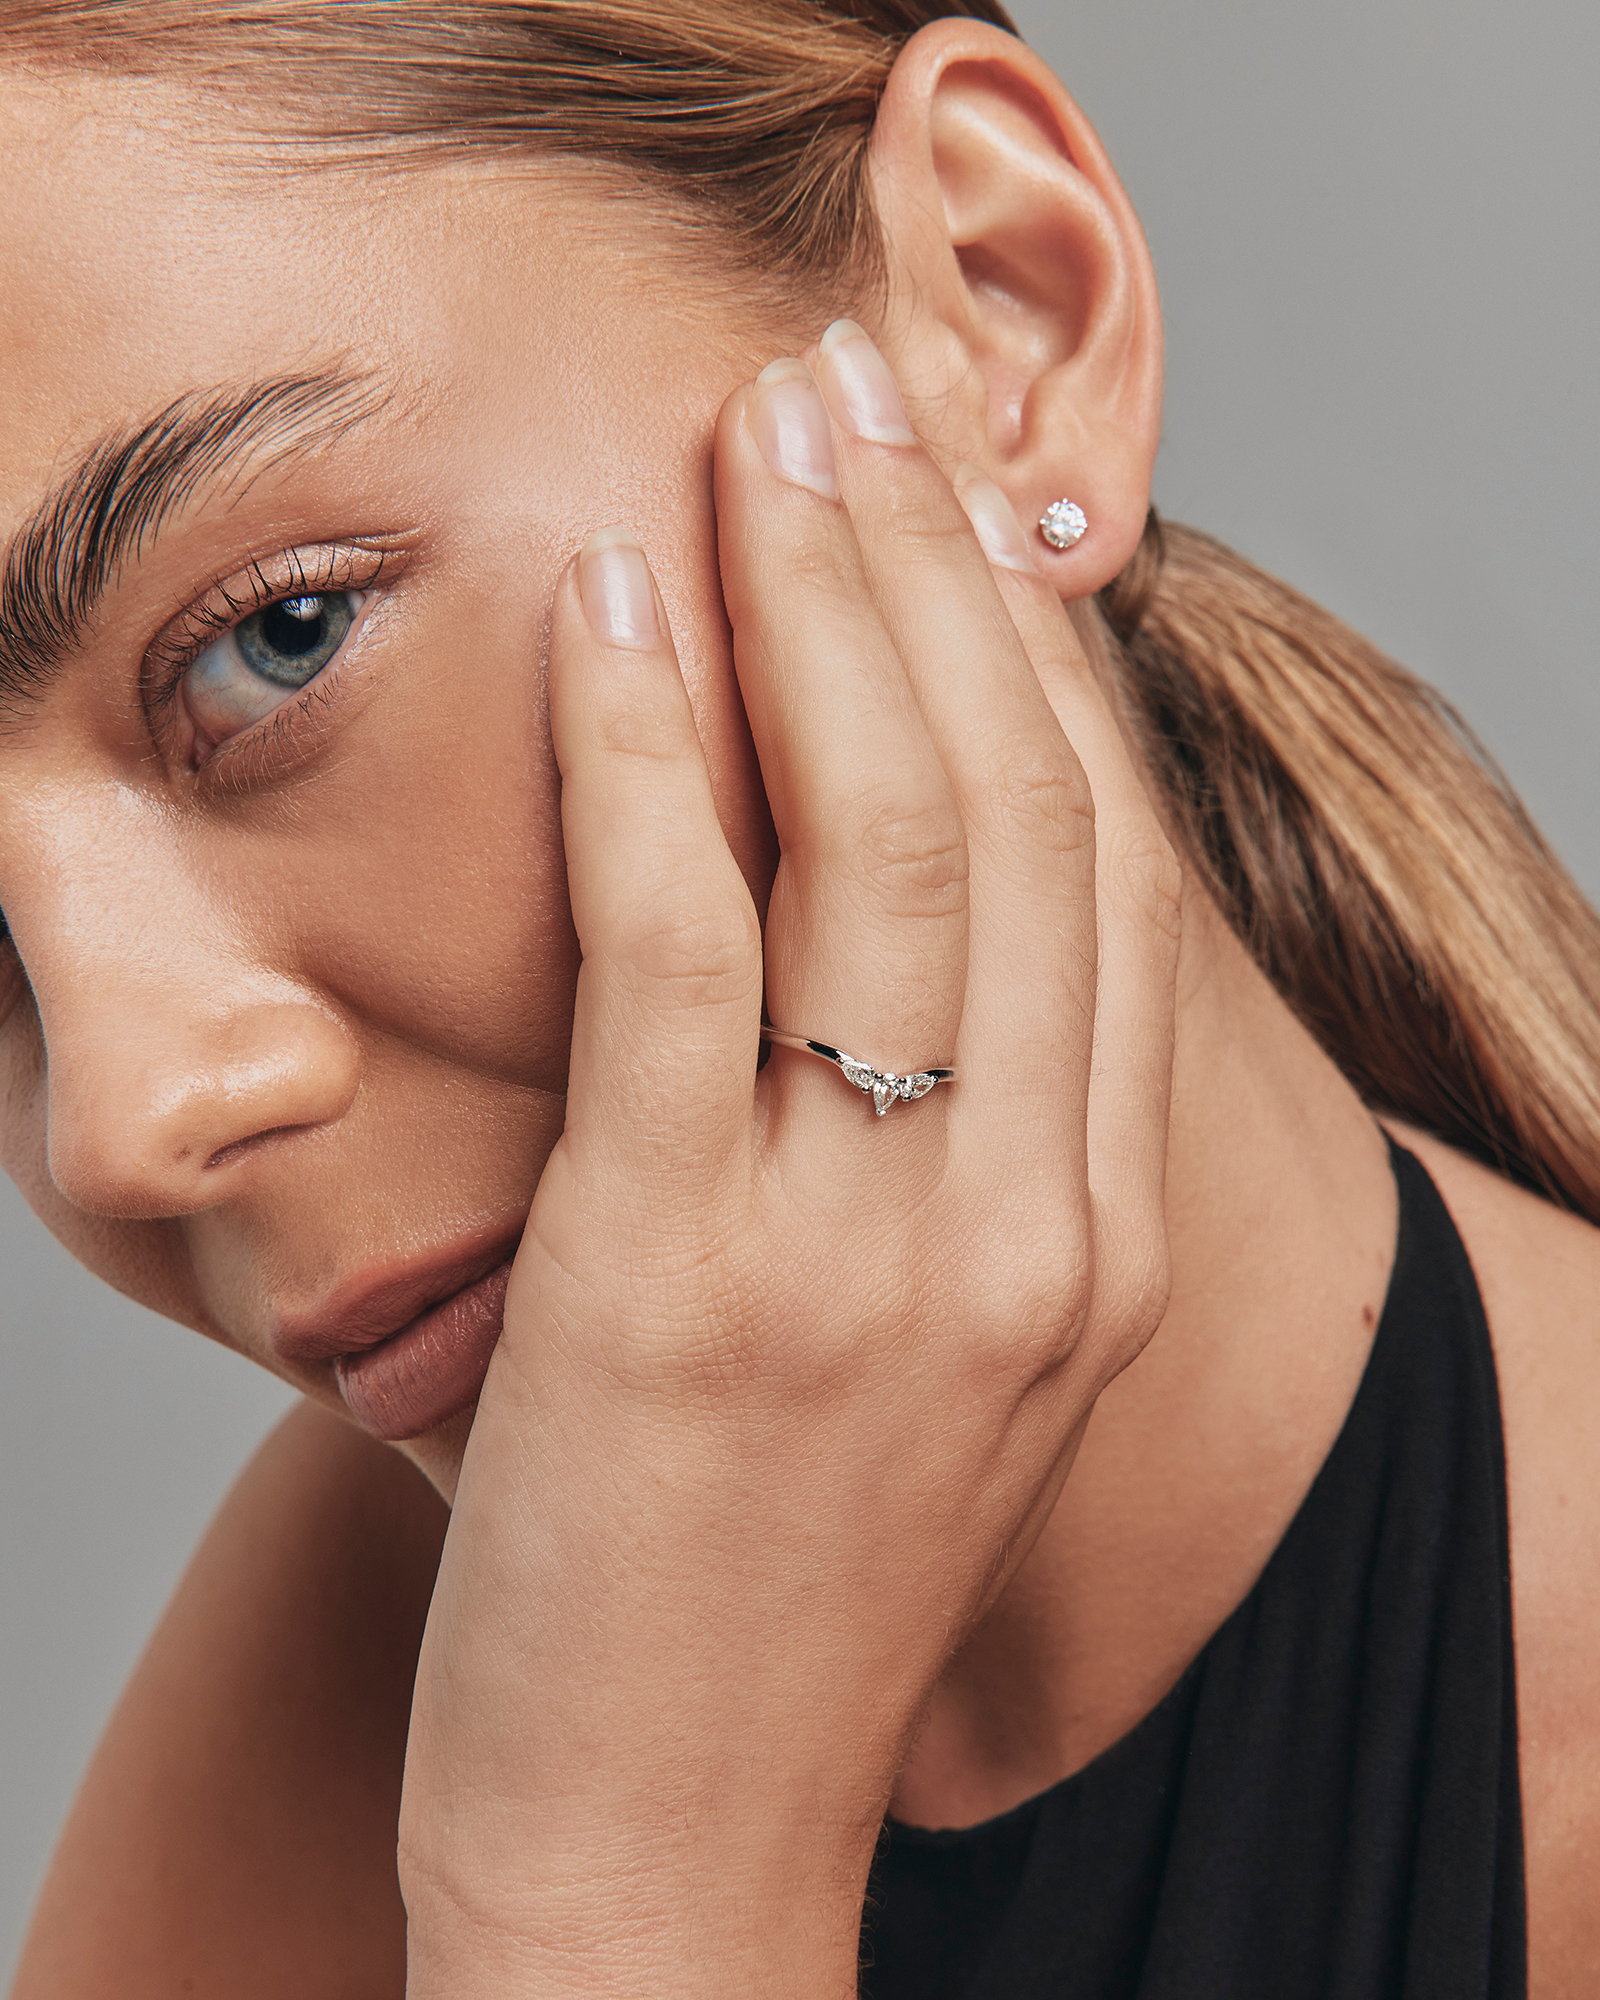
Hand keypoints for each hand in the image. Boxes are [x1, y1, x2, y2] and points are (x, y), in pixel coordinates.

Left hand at [399, 322, 1180, 1998]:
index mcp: (1097, 1240)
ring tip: (762, 436)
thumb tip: (882, 956)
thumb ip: (949, 1163)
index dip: (1032, 659)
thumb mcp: (926, 1366)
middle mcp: (1026, 1223)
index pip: (1100, 873)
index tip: (961, 509)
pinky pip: (683, 946)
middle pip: (1011, 812)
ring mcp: (867, 1248)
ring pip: (881, 839)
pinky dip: (657, 753)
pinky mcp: (680, 1272)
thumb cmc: (778, 1601)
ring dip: (815, 603)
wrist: (673, 1865)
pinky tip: (624, 608)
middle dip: (933, 572)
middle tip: (858, 398)